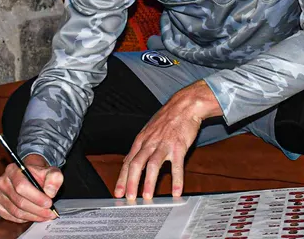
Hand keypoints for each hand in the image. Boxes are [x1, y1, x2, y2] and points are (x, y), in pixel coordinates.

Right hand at [0, 154, 62, 222]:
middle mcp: (2, 182)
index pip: (22, 186)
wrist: (30, 176)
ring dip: (33, 216)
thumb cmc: (39, 174)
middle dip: (37, 209)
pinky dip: (25, 219)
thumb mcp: (51, 171)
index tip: (49, 203)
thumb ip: (54, 178)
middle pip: (19, 201)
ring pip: (16, 211)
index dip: (36, 197)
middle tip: (50, 213)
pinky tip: (34, 215)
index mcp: (12, 170)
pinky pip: (12, 217)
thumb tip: (50, 192)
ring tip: (45, 215)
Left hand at [115, 80, 221, 199]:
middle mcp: (150, 142)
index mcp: (142, 140)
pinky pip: (177, 165)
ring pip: (153, 164)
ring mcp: (164, 144)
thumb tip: (128, 161)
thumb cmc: (167, 118)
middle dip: (131, 182)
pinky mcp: (179, 146)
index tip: (118, 192)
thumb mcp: (148, 130)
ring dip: (149, 182)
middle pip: (137, 164)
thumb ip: (139, 147)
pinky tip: (176, 191)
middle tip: (129, 198)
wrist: (184, 105)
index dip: (122, 178)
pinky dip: (176, 179)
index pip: (128, 161)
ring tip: (147, 197)